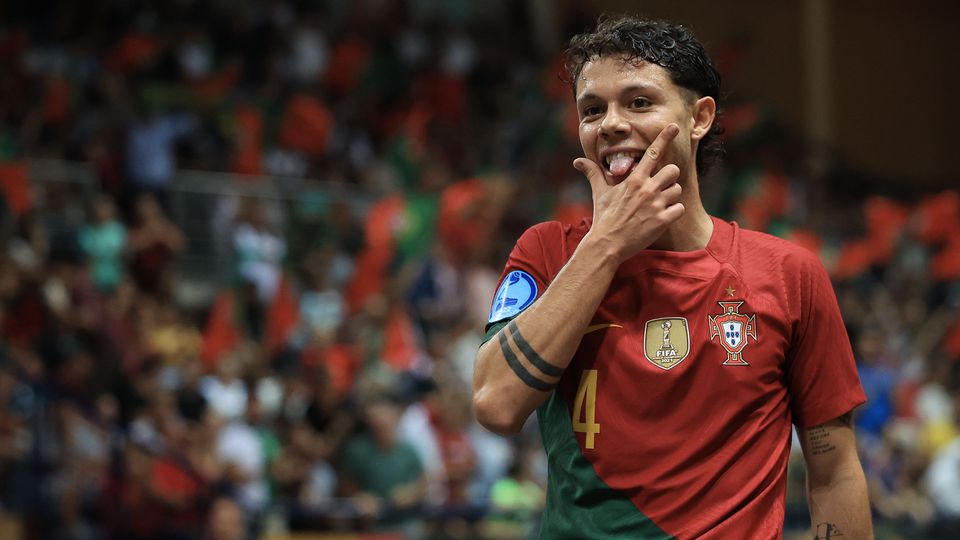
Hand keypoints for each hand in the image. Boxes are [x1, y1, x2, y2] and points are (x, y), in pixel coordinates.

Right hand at [573, 123, 684, 261]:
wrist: (607, 244)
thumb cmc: (603, 217)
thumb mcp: (598, 193)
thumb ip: (593, 173)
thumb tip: (577, 161)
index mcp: (633, 180)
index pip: (653, 153)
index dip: (664, 138)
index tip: (674, 127)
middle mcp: (647, 189)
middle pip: (673, 171)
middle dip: (668, 178)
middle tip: (658, 187)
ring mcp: (656, 205)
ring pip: (677, 190)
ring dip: (670, 196)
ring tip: (656, 205)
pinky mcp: (662, 221)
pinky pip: (679, 209)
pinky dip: (673, 213)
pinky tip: (661, 218)